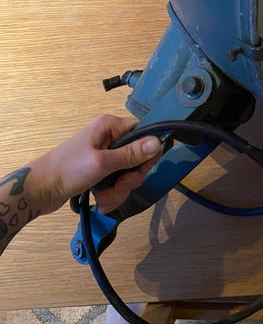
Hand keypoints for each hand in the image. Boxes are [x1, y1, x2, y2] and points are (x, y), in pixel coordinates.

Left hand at [31, 115, 162, 215]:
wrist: (38, 190)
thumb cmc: (68, 170)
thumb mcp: (102, 163)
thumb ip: (131, 154)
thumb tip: (159, 142)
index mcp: (111, 126)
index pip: (143, 132)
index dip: (147, 152)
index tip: (140, 169)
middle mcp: (110, 137)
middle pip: (138, 157)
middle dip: (130, 177)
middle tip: (118, 185)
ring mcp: (105, 156)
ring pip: (128, 174)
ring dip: (119, 190)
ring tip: (104, 197)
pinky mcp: (100, 172)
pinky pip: (117, 183)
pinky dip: (111, 194)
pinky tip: (100, 201)